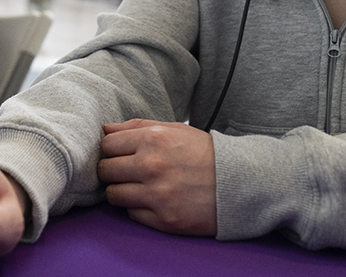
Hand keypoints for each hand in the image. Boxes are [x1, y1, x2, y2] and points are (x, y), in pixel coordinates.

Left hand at [98, 119, 216, 235]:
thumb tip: (105, 130)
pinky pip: (132, 214)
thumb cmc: (204, 153)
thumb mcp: (174, 129)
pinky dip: (138, 208)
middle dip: (113, 170)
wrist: (240, 183)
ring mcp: (157, 195)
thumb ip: (137, 126)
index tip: (121, 154)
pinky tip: (154, 200)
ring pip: (113, 195)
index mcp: (152, 139)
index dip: (113, 149)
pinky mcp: (164, 219)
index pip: (107, 145)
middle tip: (127, 171)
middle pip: (105, 171)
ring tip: (139, 187)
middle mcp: (151, 166)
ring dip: (122, 191)